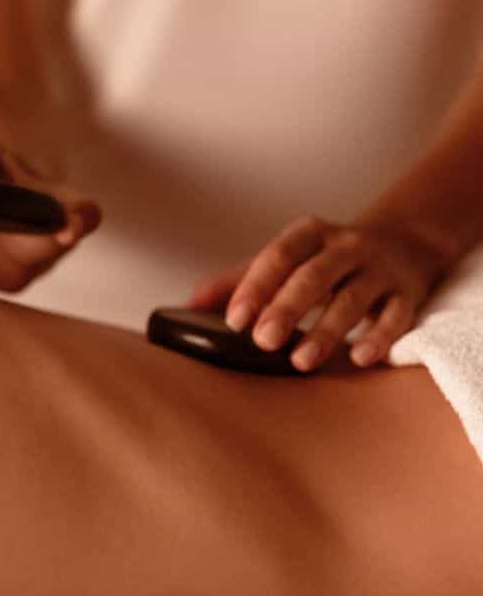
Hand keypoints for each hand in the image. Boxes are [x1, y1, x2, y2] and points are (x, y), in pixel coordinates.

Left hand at [189, 216, 450, 371]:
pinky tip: (360, 358)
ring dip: (327, 330)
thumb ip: (238, 280)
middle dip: (287, 308)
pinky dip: (380, 337)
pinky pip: (396, 315)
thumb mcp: (285, 259)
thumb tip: (188, 305)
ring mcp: (380, 268)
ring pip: (354, 297)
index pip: (278, 256)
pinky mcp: (408, 292)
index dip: (255, 287)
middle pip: (314, 276)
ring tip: (301, 361)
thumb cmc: (325, 258)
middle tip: (263, 341)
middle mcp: (346, 246)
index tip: (234, 320)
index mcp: (308, 234)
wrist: (404, 241)